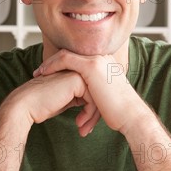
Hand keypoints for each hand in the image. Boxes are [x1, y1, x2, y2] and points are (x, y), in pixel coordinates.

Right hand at [7, 71, 99, 136]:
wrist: (26, 105)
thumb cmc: (43, 105)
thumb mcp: (66, 100)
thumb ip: (80, 97)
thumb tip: (95, 107)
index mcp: (76, 73)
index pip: (94, 92)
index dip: (93, 111)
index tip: (87, 126)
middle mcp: (78, 69)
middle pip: (98, 94)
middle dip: (94, 115)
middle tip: (87, 130)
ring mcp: (78, 72)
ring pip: (98, 97)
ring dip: (92, 117)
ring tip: (84, 130)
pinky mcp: (77, 80)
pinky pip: (93, 100)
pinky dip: (89, 114)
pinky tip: (80, 124)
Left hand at [33, 49, 147, 132]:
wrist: (131, 116)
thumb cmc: (119, 113)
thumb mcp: (103, 99)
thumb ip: (93, 94)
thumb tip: (82, 101)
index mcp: (105, 65)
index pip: (78, 59)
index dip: (61, 65)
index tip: (49, 75)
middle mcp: (102, 59)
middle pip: (70, 54)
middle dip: (52, 64)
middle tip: (39, 73)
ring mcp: (97, 61)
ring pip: (66, 56)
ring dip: (49, 65)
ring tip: (38, 75)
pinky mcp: (92, 66)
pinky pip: (66, 60)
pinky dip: (53, 66)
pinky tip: (43, 74)